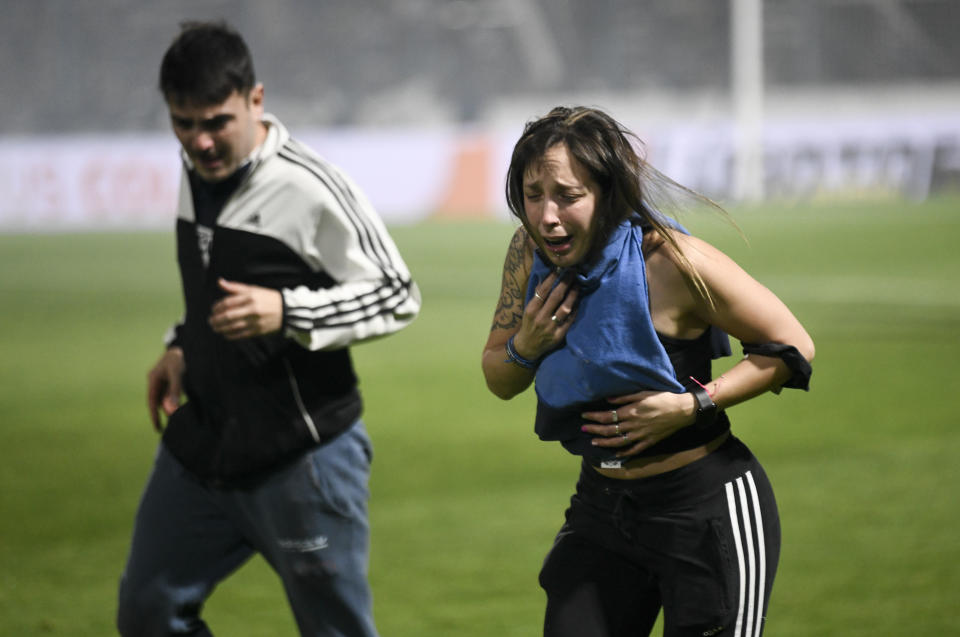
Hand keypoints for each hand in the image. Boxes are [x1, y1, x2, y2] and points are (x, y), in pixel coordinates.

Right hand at [146, 347, 184, 431]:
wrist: (188, 343)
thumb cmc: (180, 357)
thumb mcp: (177, 373)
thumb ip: (174, 390)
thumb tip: (171, 409)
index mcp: (153, 378)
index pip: (152, 401)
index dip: (154, 415)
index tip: (157, 428)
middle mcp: (157, 380)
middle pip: (158, 401)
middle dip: (161, 414)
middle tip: (165, 429)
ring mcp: (165, 380)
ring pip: (165, 398)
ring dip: (169, 408)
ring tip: (175, 423)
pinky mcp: (174, 379)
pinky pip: (172, 394)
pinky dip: (175, 402)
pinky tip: (181, 410)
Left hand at [209, 278, 282, 338]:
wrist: (288, 311)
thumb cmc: (268, 299)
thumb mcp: (253, 289)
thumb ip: (235, 287)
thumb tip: (219, 282)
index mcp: (250, 297)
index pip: (228, 302)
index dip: (217, 307)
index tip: (213, 310)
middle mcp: (252, 309)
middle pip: (229, 316)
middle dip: (217, 320)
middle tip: (211, 321)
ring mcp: (255, 321)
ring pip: (233, 326)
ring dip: (221, 328)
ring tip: (215, 328)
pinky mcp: (258, 331)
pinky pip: (241, 334)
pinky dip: (231, 335)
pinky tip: (225, 334)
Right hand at [512, 271, 578, 359]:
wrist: (528, 346)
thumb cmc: (529, 324)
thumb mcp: (529, 310)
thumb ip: (537, 296)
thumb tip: (546, 279)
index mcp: (531, 310)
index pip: (543, 291)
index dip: (552, 278)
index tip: (559, 268)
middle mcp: (540, 318)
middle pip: (556, 297)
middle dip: (565, 282)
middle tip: (572, 272)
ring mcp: (550, 327)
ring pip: (565, 308)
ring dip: (572, 295)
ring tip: (577, 285)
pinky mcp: (558, 336)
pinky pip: (570, 320)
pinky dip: (575, 310)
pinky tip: (578, 301)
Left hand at [581, 390, 696, 457]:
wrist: (682, 410)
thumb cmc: (663, 398)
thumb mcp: (643, 393)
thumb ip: (624, 398)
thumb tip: (607, 400)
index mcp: (632, 412)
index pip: (608, 416)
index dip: (594, 417)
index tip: (584, 416)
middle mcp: (634, 425)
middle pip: (610, 430)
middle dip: (595, 429)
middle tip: (583, 429)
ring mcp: (642, 435)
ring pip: (619, 442)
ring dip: (605, 442)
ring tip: (594, 442)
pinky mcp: (649, 441)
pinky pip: (634, 449)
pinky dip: (624, 452)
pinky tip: (616, 453)